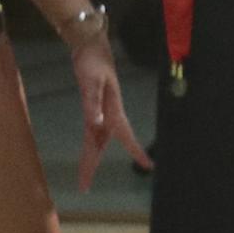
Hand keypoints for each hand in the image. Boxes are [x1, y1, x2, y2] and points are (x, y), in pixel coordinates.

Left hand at [66, 33, 148, 188]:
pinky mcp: (92, 105)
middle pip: (100, 145)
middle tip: (85, 187)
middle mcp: (107, 113)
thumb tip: (96, 124)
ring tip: (85, 175)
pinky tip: (92, 144)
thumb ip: (93, 103)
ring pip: (96, 139)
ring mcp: (100, 110)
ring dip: (91, 157)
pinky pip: (91, 130)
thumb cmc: (93, 61)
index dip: (136, 151)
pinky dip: (91, 142)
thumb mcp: (92, 82)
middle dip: (93, 165)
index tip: (148, 166)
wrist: (90, 45)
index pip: (125, 136)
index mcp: (112, 110)